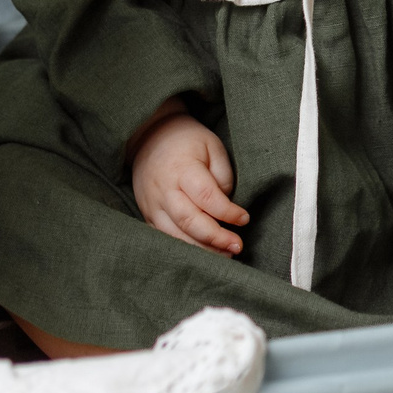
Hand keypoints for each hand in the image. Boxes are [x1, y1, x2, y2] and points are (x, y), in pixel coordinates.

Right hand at [131, 108, 247, 256]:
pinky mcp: (148, 215)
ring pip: (176, 235)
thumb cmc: (187, 141)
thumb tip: (227, 207)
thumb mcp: (212, 146)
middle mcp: (164, 190)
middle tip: (237, 246)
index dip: (227, 212)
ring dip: (202, 250)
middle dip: (216, 238)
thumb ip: (222, 176)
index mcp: (181, 169)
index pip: (206, 197)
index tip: (244, 218)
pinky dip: (185, 248)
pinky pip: (165, 238)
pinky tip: (204, 253)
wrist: (149, 137)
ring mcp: (152, 205)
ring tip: (226, 254)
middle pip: (189, 221)